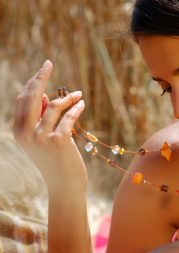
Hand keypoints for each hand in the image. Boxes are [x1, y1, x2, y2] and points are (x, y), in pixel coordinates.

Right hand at [14, 60, 86, 192]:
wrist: (64, 186)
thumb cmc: (55, 162)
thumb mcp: (43, 139)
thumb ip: (40, 119)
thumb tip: (44, 95)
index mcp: (19, 131)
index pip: (23, 100)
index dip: (33, 83)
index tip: (42, 70)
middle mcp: (26, 133)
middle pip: (32, 96)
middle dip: (41, 77)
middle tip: (48, 63)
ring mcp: (42, 137)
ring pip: (55, 106)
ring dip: (68, 97)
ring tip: (78, 95)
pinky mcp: (59, 141)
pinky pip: (69, 117)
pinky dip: (77, 108)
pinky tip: (82, 104)